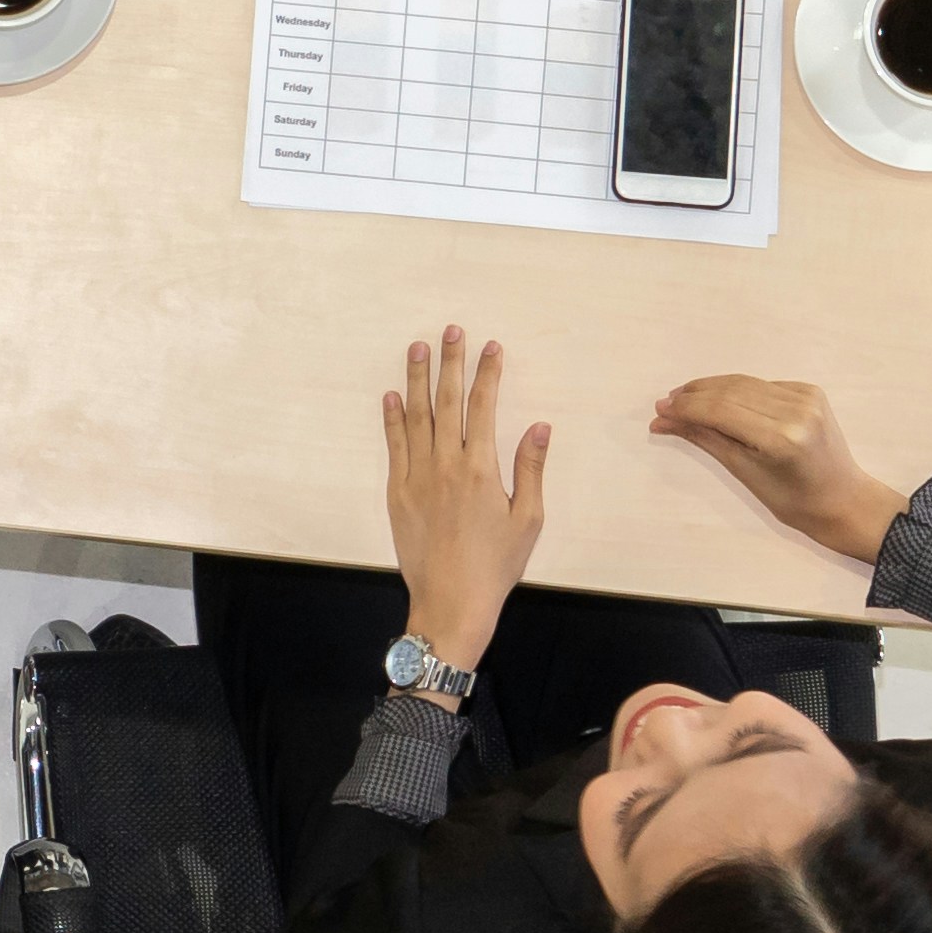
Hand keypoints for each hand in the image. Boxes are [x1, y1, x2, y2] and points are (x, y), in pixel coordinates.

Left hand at [382, 325, 546, 665]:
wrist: (451, 601)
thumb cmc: (496, 565)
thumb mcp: (527, 519)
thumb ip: (530, 468)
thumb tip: (539, 426)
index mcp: (480, 470)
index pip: (483, 407)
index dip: (487, 374)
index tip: (492, 347)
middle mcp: (445, 466)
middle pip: (447, 402)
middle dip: (451, 363)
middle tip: (452, 331)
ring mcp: (416, 478)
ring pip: (416, 417)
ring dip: (418, 380)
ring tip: (418, 349)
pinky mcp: (397, 493)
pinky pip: (394, 446)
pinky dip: (393, 419)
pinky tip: (393, 396)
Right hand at [648, 374, 905, 567]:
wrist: (843, 500)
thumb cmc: (793, 501)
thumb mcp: (745, 472)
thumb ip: (706, 438)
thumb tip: (665, 420)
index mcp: (781, 437)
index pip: (721, 410)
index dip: (687, 408)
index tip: (660, 411)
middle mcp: (796, 410)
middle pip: (731, 391)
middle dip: (694, 395)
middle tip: (666, 403)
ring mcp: (807, 397)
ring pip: (744, 383)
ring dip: (711, 388)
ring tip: (684, 398)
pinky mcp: (811, 391)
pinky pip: (762, 386)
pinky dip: (738, 391)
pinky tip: (720, 400)